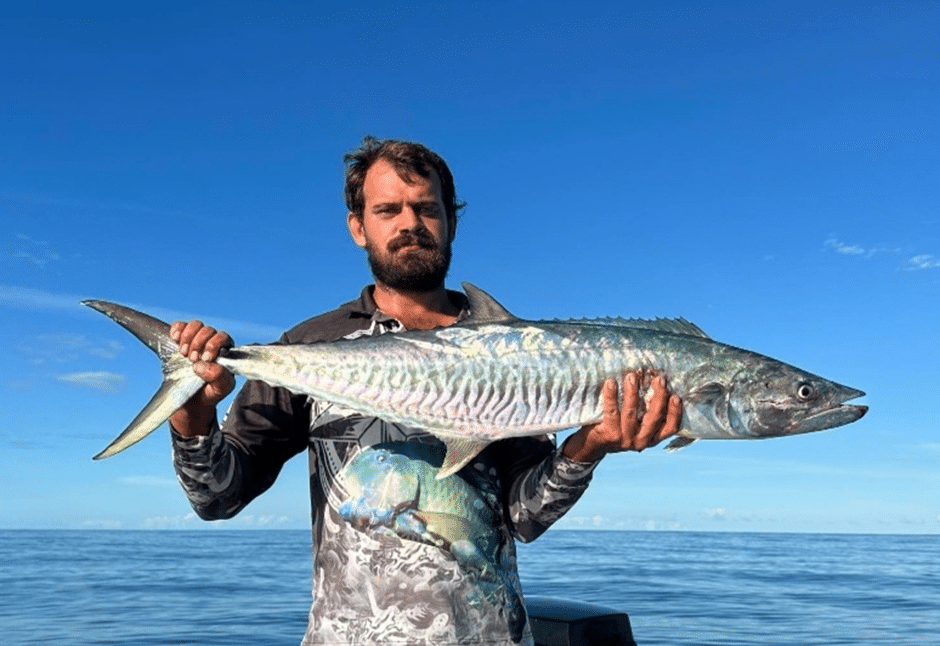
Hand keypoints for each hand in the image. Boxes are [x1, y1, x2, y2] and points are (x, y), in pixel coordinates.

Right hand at [168, 320, 235, 435]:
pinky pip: (180, 326)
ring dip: (188, 337)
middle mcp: (212, 343)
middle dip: (198, 343)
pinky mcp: (182, 340)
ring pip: (196, 325)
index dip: (213, 345)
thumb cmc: (209, 392)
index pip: (223, 337)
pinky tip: (174, 338)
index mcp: (225, 352)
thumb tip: (203, 365)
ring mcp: (196, 340)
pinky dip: (177, 329)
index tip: (204, 358)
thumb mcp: (219, 389)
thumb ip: (219, 378)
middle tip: (192, 359)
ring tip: (183, 353)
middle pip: (208, 330)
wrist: (191, 399)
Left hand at [562, 371, 681, 462]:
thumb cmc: (618, 426)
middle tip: (659, 379)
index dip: (675, 413)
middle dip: (658, 397)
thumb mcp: (637, 423)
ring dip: (632, 393)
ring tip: (632, 376)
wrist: (592, 444)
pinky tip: (611, 382)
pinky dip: (611, 396)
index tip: (676, 396)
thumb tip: (655, 380)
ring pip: (631, 413)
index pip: (670, 428)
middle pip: (654, 418)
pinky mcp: (609, 434)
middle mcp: (641, 440)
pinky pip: (611, 412)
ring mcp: (625, 439)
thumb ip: (647, 409)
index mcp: (652, 437)